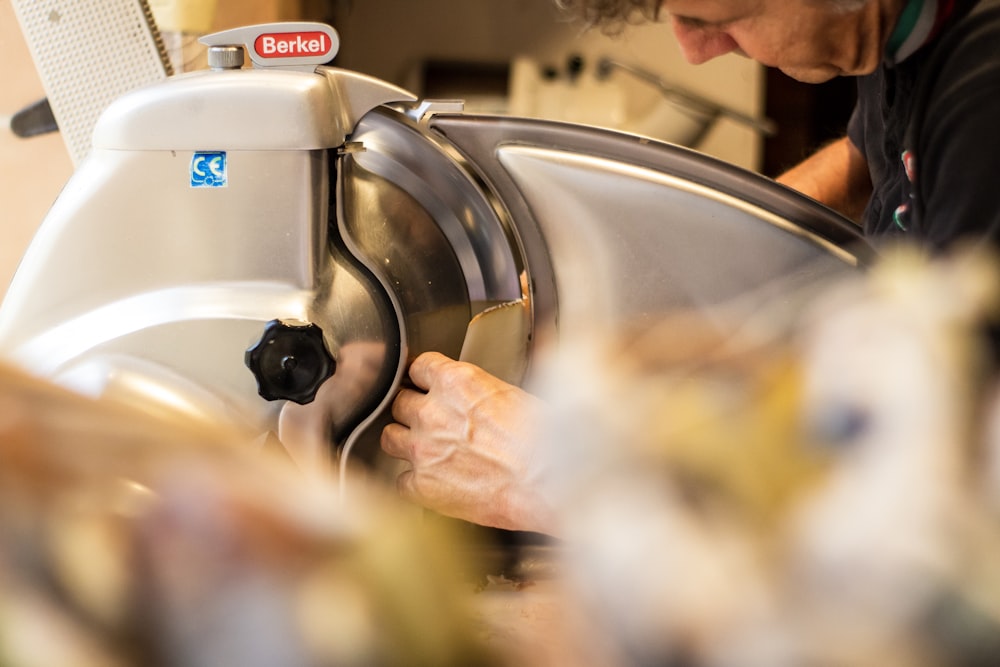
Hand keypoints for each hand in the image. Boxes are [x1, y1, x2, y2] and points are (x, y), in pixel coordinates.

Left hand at [381, 351, 554, 533]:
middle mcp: (432, 412)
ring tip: (424, 452)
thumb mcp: (513, 395)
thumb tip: (475, 399)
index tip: (426, 384)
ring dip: (404, 443)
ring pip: (389, 438)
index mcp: (456, 382)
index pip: (419, 367)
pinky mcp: (423, 485)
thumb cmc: (543, 441)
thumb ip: (479, 392)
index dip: (423, 378)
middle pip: (400, 402)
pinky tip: (432, 484)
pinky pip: (400, 481)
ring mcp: (423, 450)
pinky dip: (414, 484)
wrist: (548, 481)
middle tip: (431, 423)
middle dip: (414, 412)